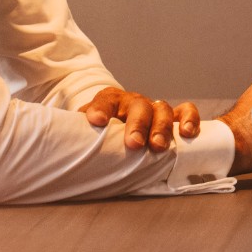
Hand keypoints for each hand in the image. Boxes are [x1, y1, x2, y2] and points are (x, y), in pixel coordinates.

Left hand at [78, 87, 201, 151]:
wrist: (119, 123)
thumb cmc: (102, 133)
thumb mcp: (87, 132)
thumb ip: (80, 137)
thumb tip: (62, 151)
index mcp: (110, 102)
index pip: (105, 100)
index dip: (100, 109)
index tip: (95, 121)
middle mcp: (134, 102)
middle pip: (138, 106)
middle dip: (136, 125)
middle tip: (134, 144)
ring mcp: (154, 108)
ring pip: (162, 109)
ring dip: (160, 127)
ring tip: (157, 146)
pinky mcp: (172, 116)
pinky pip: (185, 111)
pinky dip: (188, 119)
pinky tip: (186, 132)